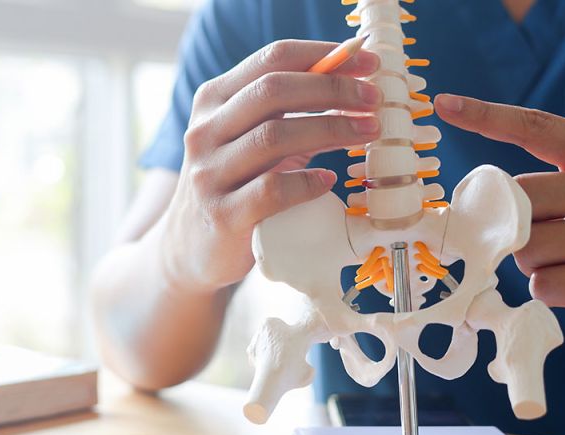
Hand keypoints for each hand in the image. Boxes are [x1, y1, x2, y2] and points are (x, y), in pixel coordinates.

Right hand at [163, 40, 381, 290]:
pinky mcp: (223, 215)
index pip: (271, 59)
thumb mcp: (250, 140)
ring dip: (331, 128)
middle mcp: (205, 131)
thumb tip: (352, 85)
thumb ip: (288, 112)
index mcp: (213, 100)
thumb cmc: (234, 186)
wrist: (190, 248)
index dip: (324, 55)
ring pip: (274, 136)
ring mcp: (209, 173)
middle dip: (332, 89)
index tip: (367, 63)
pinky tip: (329, 181)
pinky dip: (307, 182)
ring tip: (367, 132)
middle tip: (373, 99)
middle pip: (273, 90)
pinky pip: (272, 190)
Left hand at [435, 94, 564, 347]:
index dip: (487, 116)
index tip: (444, 103)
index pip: (539, 126)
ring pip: (525, 248)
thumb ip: (560, 186)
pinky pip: (544, 285)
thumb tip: (492, 205)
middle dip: (517, 227)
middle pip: (518, 199)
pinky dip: (553, 293)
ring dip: (535, 265)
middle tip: (552, 243)